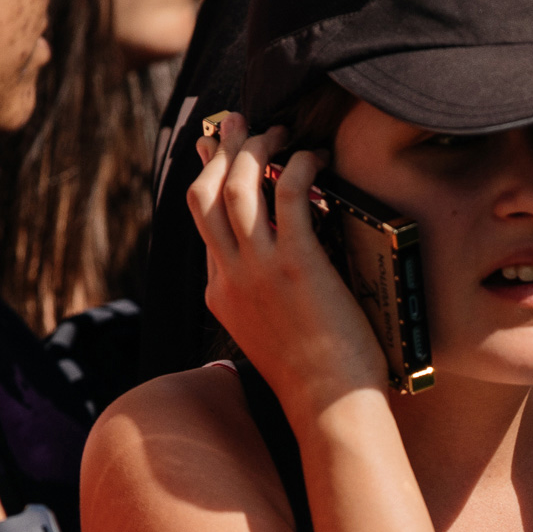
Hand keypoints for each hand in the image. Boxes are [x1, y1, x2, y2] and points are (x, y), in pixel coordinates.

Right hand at [189, 114, 387, 423]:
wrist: (329, 410)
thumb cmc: (318, 383)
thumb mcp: (275, 339)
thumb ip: (266, 306)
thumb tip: (280, 291)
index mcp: (221, 295)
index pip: (204, 226)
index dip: (208, 182)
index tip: (216, 155)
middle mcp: (231, 278)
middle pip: (203, 196)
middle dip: (218, 152)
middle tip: (236, 121)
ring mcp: (259, 271)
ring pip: (237, 187)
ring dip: (254, 150)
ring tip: (277, 130)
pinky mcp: (296, 266)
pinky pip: (287, 195)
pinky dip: (297, 167)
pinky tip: (314, 158)